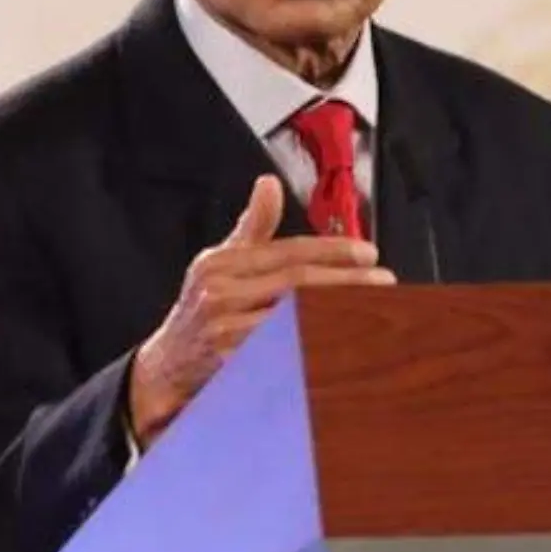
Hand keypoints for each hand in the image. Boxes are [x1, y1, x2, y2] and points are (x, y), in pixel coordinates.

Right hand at [126, 175, 394, 447]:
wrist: (165, 367)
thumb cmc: (202, 309)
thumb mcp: (220, 262)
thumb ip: (252, 227)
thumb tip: (269, 184)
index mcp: (221, 263)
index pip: (288, 252)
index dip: (333, 251)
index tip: (368, 253)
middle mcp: (219, 294)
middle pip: (297, 285)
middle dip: (347, 282)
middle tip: (385, 282)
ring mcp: (223, 331)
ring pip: (296, 319)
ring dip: (339, 315)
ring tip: (375, 309)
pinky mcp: (231, 365)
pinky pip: (286, 352)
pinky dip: (317, 345)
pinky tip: (344, 342)